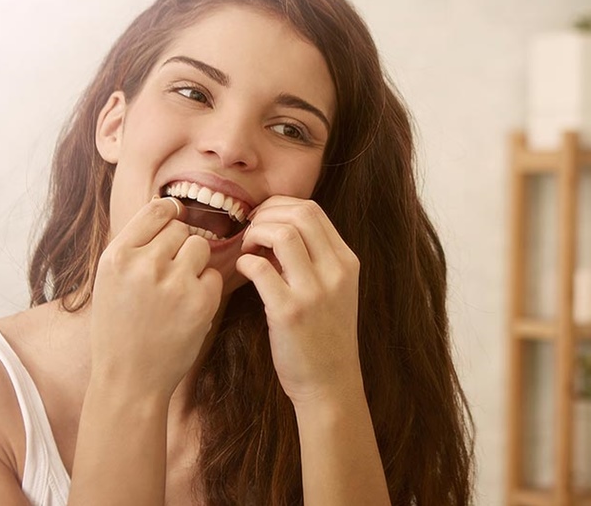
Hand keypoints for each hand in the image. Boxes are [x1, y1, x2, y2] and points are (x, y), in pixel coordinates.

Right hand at [89, 197, 222, 397]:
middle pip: (181, 229)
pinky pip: (213, 276)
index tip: (170, 229)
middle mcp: (144, 265)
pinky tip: (186, 309)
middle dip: (179, 247)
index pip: (157, 210)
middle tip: (166, 276)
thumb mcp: (109, 281)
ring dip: (195, 263)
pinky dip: (205, 289)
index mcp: (117, 256)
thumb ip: (135, 246)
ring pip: (201, 246)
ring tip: (176, 290)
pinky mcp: (201, 302)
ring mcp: (174, 283)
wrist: (129, 379)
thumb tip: (169, 208)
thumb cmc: (118, 328)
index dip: (169, 216)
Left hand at [236, 196, 362, 407]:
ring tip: (248, 249)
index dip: (280, 206)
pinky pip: (260, 268)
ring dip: (256, 234)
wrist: (329, 383)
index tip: (263, 220)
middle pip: (299, 214)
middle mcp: (335, 272)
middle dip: (266, 214)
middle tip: (250, 231)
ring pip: (282, 233)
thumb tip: (276, 230)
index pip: (313, 210)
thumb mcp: (335, 290)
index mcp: (347, 262)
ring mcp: (314, 292)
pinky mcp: (289, 312)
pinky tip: (243, 271)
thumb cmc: (325, 336)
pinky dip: (245, 262)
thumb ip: (315, 259)